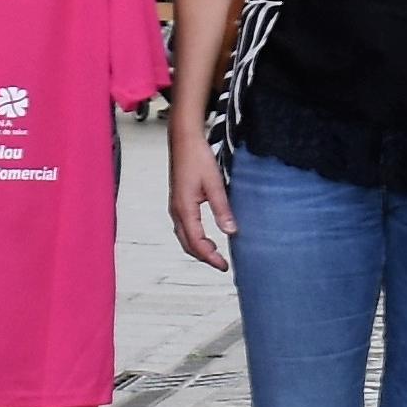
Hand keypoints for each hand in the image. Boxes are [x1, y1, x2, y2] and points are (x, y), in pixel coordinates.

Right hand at [168, 125, 235, 270]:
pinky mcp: (178, 202)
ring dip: (198, 248)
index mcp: (184, 209)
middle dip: (203, 257)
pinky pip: (184, 227)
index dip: (210, 257)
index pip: (197, 243)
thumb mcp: (214, 183)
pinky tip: (206, 235)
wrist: (183, 140)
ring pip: (184, 237)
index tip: (223, 266)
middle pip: (188, 244)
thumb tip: (231, 231)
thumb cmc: (197, 157)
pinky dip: (194, 237)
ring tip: (215, 252)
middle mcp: (176, 211)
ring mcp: (175, 207)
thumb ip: (222, 209)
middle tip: (220, 263)